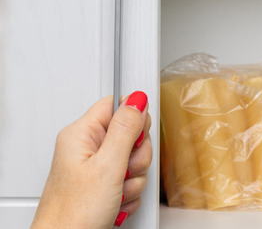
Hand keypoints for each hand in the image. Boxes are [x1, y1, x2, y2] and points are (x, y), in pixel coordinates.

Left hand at [31, 92, 151, 228]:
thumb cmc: (73, 212)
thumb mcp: (107, 166)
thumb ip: (125, 129)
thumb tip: (137, 99)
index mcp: (81, 134)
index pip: (116, 106)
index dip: (134, 119)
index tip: (136, 139)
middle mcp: (86, 148)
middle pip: (130, 135)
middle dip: (136, 158)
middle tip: (123, 172)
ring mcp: (95, 168)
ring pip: (134, 161)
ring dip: (133, 180)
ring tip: (116, 192)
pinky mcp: (103, 186)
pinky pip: (131, 180)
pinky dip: (129, 193)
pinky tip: (115, 202)